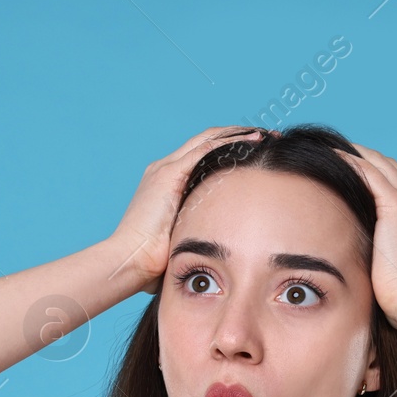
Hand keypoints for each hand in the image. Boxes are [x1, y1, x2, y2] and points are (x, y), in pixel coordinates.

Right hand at [108, 125, 262, 295]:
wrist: (130, 262)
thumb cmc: (151, 262)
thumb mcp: (179, 239)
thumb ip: (194, 233)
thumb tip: (211, 251)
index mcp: (166, 182)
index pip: (202, 156)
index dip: (229, 150)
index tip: (256, 153)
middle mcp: (164, 169)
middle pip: (206, 141)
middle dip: (238, 136)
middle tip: (267, 137)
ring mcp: (165, 169)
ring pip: (208, 140)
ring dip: (238, 135)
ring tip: (265, 136)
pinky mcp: (168, 175)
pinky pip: (205, 150)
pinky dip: (229, 142)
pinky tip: (251, 141)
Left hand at [334, 143, 396, 331]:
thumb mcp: (393, 270)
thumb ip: (380, 256)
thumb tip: (358, 263)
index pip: (393, 182)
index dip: (370, 171)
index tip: (345, 170)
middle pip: (386, 165)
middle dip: (360, 155)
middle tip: (331, 152)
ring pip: (378, 163)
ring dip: (352, 152)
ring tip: (325, 149)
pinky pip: (369, 172)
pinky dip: (350, 161)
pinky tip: (330, 157)